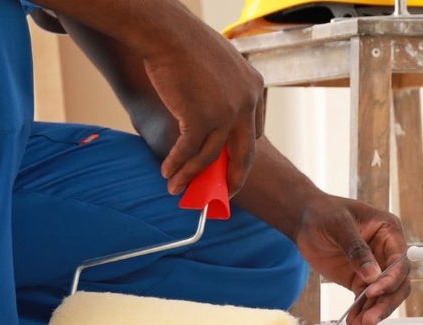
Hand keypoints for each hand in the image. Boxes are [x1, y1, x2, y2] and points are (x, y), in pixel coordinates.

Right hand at [141, 30, 265, 195]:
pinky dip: (177, 166)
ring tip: (178, 188)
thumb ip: (225, 88)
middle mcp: (247, 104)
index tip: (230, 163)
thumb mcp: (221, 64)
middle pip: (244, 154)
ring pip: (211, 158)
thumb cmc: (187, 43)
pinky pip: (189, 153)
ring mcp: (226, 114)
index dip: (241, 150)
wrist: (168, 32)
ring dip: (193, 176)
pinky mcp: (201, 120)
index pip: (255, 131)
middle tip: (223, 194)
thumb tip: (213, 110)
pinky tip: (167, 172)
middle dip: (233, 179)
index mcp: (255, 88)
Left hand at [293, 197, 411, 324]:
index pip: (399, 260)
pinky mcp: (361, 280)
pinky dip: (362, 310)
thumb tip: (373, 274)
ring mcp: (375, 267)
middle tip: (370, 318)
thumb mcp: (339, 226)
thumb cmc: (323, 213)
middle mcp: (387, 251)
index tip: (374, 291)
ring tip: (360, 323)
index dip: (390, 279)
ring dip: (374, 311)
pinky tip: (354, 320)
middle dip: (386, 302)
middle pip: (397, 282)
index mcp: (389, 231)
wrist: (304, 220)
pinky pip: (367, 299)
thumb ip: (356, 249)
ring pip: (384, 295)